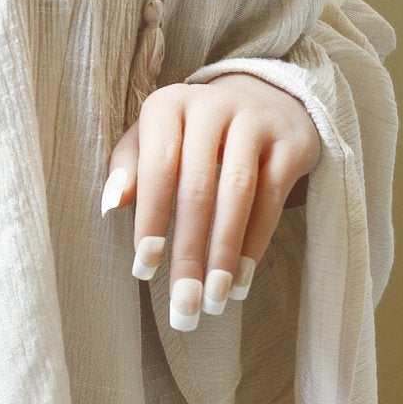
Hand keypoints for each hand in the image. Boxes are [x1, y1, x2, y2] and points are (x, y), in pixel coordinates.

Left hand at [100, 76, 320, 328]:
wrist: (264, 98)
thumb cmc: (192, 133)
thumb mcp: (155, 137)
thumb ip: (129, 166)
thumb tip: (111, 204)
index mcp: (168, 106)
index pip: (157, 166)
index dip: (151, 219)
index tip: (144, 269)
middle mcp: (212, 107)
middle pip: (198, 187)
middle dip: (189, 252)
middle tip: (184, 304)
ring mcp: (255, 121)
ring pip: (238, 194)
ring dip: (224, 253)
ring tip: (215, 299)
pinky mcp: (291, 142)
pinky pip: (272, 199)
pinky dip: (256, 243)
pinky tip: (242, 279)